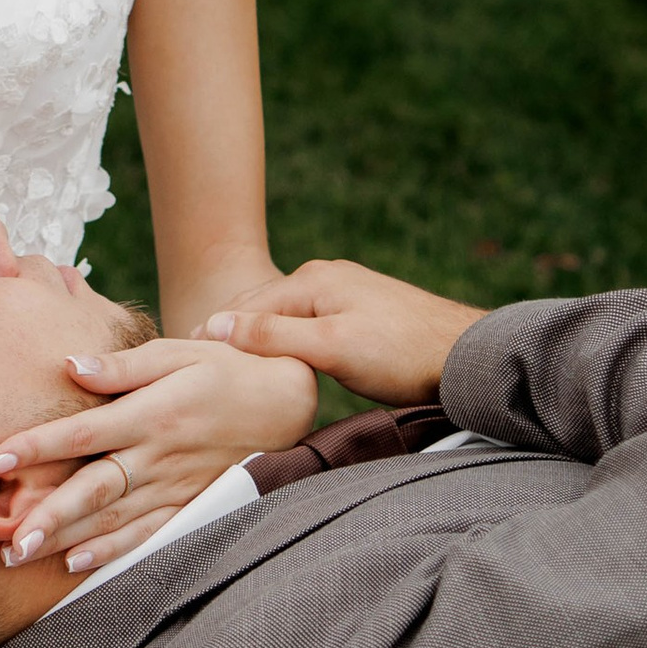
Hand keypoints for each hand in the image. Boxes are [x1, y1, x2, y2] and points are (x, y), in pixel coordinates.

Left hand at [0, 333, 319, 576]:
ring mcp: (177, 487)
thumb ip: (123, 367)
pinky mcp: (192, 505)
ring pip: (115, 519)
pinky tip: (78, 564)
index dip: (38, 447)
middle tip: (6, 541)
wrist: (286, 400)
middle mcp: (161, 456)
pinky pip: (150, 535)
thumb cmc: (224, 369)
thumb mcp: (179, 352)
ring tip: (22, 555)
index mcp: (153, 413)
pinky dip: (115, 552)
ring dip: (67, 539)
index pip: (84, 432)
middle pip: (95, 489)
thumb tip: (71, 366)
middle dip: (49, 516)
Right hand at [200, 258, 483, 408]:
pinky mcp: (360, 317)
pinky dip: (285, 343)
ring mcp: (345, 296)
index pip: (245, 304)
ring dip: (257, 340)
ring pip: (285, 319)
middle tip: (194, 365)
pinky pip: (307, 327)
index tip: (180, 358)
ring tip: (228, 368)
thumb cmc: (402, 352)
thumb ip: (273, 335)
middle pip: (262, 308)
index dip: (212, 332)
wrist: (467, 357)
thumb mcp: (331, 346)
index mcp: (314, 280)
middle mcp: (326, 279)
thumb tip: (215, 326)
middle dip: (229, 331)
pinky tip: (278, 364)